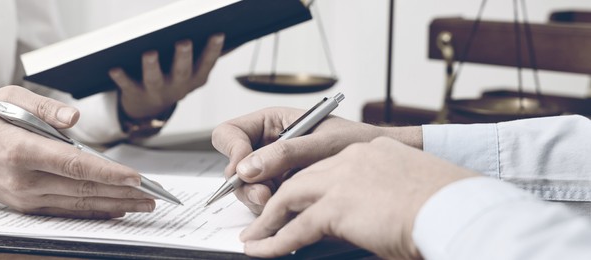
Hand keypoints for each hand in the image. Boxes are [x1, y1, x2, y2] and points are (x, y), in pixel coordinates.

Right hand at [0, 86, 154, 218]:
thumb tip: (75, 120)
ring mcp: (25, 198)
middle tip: (153, 195)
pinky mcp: (26, 207)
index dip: (109, 173)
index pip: (75, 166)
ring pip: (79, 204)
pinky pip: (67, 211)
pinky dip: (94, 211)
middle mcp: (24, 180)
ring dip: (115, 205)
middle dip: (123, 193)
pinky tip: (115, 209)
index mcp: (21, 151)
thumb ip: (46, 108)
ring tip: (143, 204)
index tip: (137, 178)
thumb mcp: (11, 98)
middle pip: (83, 189)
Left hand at [109, 34, 224, 119]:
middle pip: (182, 72)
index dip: (213, 50)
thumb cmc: (174, 79)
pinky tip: (114, 68)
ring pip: (154, 79)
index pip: (207, 64)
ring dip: (152, 66)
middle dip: (183, 57)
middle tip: (183, 42)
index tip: (218, 34)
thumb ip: (212, 54)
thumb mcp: (195, 71)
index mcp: (195, 79)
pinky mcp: (135, 93)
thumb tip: (236, 37)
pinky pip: (127, 85)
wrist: (149, 108)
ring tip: (149, 52)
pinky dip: (121, 78)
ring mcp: (157, 91)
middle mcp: (177, 87)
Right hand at [211, 107, 421, 213]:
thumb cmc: (359, 141)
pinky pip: (263, 203)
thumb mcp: (322, 143)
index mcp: (272, 122)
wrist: (383, 164)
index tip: (243, 168)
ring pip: (245, 189)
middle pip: (234, 166)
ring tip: (280, 201)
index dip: (232, 151)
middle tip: (264, 195)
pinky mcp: (283, 191)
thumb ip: (284, 153)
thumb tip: (247, 167)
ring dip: (257, 199)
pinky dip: (271, 210)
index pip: (230, 133)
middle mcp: (268, 146)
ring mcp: (274, 171)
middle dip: (245, 184)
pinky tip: (289, 209)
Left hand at [240, 137, 478, 258]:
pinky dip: (273, 242)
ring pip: (288, 198)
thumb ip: (385, 194)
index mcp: (370, 153)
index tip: (291, 200)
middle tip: (260, 218)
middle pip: (299, 178)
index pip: (324, 166)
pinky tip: (260, 251)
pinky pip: (294, 228)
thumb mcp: (410, 191)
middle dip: (275, 200)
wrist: (458, 209)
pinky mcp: (336, 207)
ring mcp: (341, 181)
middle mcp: (351, 160)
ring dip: (267, 221)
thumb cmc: (446, 206)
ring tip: (253, 238)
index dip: (304, 184)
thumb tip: (376, 216)